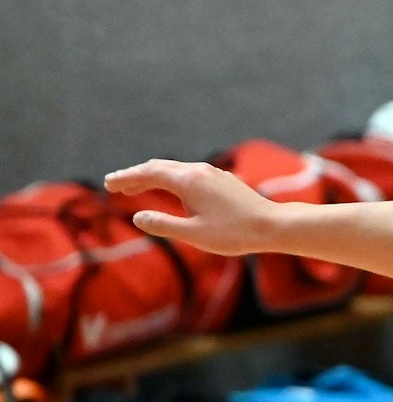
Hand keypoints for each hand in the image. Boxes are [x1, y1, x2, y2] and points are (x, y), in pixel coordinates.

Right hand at [105, 159, 281, 256]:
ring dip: (152, 176)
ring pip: (174, 169)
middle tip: (115, 185)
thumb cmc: (235, 233)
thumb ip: (164, 225)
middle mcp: (199, 171)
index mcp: (188, 181)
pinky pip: (188, 174)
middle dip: (135, 175)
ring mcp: (213, 173)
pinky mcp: (222, 180)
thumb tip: (138, 218)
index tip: (109, 184)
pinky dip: (170, 179)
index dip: (126, 178)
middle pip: (159, 167)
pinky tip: (169, 189)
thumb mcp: (194, 234)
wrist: (273, 226)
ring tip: (135, 188)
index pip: (148, 174)